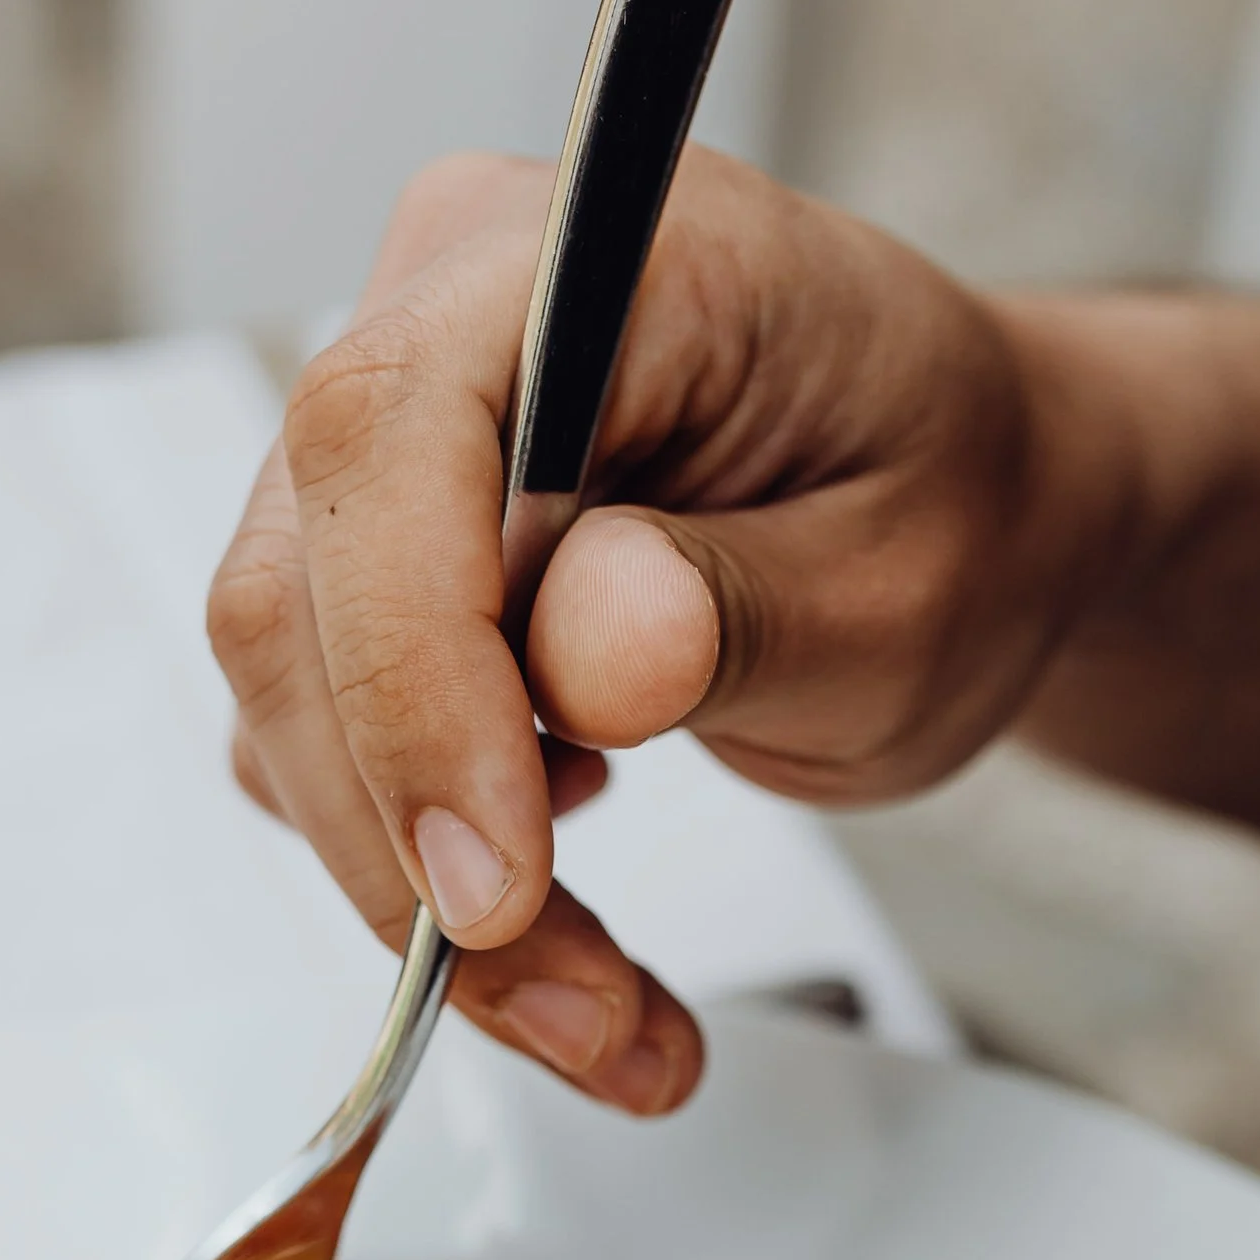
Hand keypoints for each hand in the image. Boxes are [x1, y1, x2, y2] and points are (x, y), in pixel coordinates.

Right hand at [208, 145, 1127, 1107]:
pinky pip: (319, 737)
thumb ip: (740, 613)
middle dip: (414, 843)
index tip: (494, 888)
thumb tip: (578, 660)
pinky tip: (554, 918)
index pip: (391, 436)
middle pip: (304, 590)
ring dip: (418, 896)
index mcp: (600, 243)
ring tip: (605, 1013)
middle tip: (582, 1015)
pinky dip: (416, 875)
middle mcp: (448, 306)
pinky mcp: (365, 560)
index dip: (410, 678)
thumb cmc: (954, 507)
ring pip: (290, 692)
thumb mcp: (911, 583)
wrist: (968, 514)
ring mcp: (390, 438)